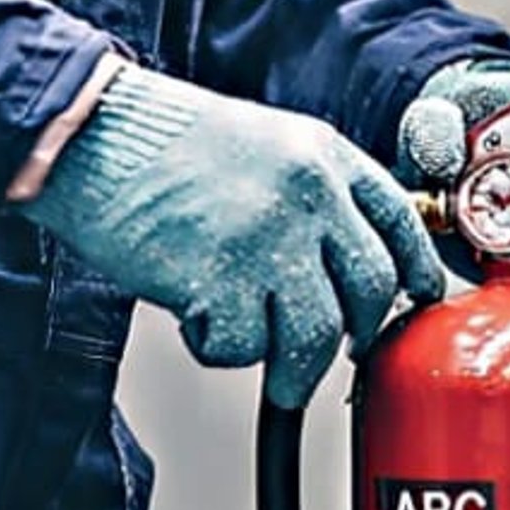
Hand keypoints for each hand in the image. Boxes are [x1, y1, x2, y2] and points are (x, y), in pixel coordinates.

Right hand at [26, 65, 444, 407]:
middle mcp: (309, 193)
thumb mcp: (262, 144)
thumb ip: (309, 193)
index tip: (415, 300)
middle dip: (356, 333)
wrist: (92, 134)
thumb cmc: (160, 142)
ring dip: (296, 368)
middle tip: (336, 352)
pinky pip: (244, 347)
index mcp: (323, 154)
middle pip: (371, 289)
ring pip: (316, 335)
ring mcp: (269, 238)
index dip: (416, 271)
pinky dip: (222, 349)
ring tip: (277, 375)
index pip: (400, 222)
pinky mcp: (221, 280)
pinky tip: (198, 321)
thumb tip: (338, 264)